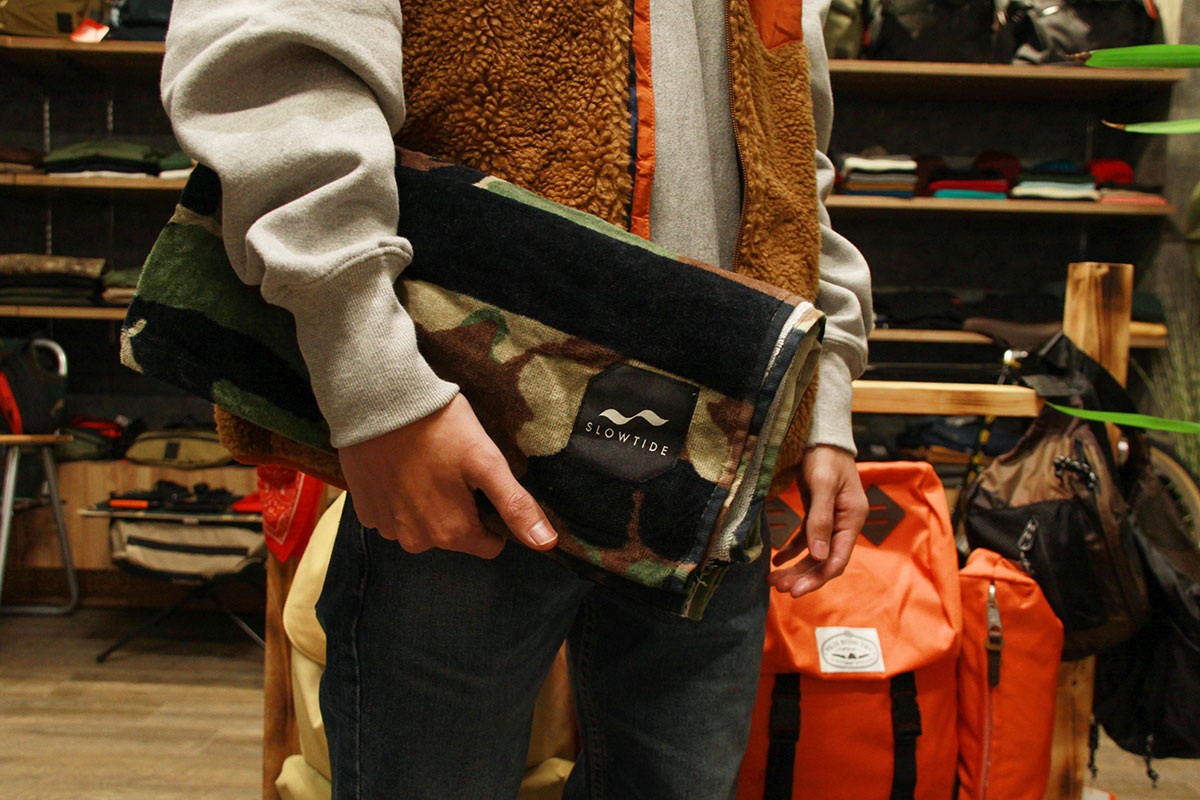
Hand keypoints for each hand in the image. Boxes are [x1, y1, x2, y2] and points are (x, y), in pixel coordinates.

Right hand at [338, 394, 557, 557]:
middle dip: (459, 507)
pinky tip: (401, 467)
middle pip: (454, 535)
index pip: (488, 545)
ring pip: (423, 526)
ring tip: (426, 463)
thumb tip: (547, 544)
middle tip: (453, 467)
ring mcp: (387, 527)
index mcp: (451, 534)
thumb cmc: (439, 427)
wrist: (379, 401)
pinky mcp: (365, 510)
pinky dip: (399, 496)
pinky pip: (393, 514)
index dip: (491, 514)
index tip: (481, 483)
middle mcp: (416, 540)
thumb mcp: (486, 462)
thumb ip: (516, 506)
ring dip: (427, 502)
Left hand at [767, 445, 866, 596]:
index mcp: (852, 519)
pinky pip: (806, 540)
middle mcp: (845, 523)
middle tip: (780, 589)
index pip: (838, 559)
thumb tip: (819, 555)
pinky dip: (792, 552)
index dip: (818, 577)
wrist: (822, 435)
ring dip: (796, 568)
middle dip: (803, 577)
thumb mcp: (822, 485)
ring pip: (814, 553)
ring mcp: (832, 520)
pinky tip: (777, 562)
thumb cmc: (825, 456)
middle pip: (825, 561)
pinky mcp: (818, 514)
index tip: (796, 590)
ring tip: (774, 580)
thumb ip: (820, 520)